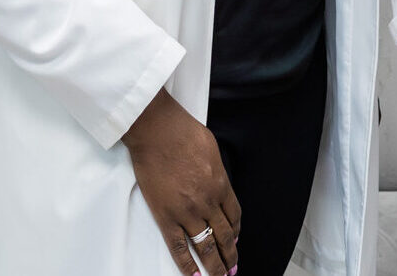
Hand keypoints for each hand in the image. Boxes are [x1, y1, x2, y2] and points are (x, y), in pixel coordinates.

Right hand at [121, 88, 239, 275]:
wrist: (160, 133)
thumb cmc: (185, 135)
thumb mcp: (212, 151)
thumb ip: (216, 173)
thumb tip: (216, 184)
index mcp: (222, 184)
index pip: (235, 215)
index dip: (237, 231)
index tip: (236, 241)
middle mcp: (208, 202)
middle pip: (224, 235)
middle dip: (230, 255)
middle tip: (233, 269)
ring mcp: (187, 212)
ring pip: (205, 246)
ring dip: (214, 265)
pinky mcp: (166, 217)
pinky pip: (179, 248)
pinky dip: (187, 266)